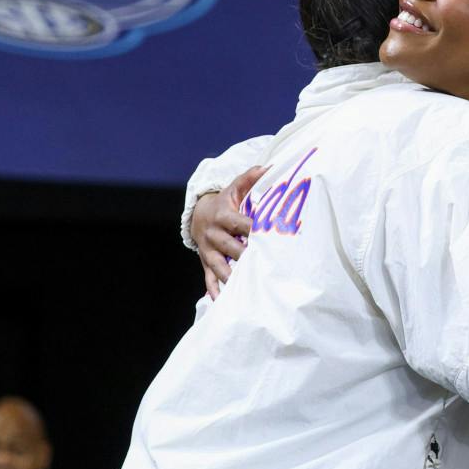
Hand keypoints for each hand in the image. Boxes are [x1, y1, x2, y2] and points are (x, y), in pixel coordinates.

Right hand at [191, 165, 264, 298]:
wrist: (198, 213)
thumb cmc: (224, 201)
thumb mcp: (235, 187)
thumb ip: (251, 177)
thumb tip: (269, 167)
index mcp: (223, 216)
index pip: (240, 224)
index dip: (252, 230)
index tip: (267, 237)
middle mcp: (214, 234)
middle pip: (230, 247)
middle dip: (244, 256)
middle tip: (262, 266)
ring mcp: (208, 250)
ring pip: (218, 265)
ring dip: (230, 277)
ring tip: (243, 287)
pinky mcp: (205, 262)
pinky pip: (208, 278)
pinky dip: (214, 290)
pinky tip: (222, 301)